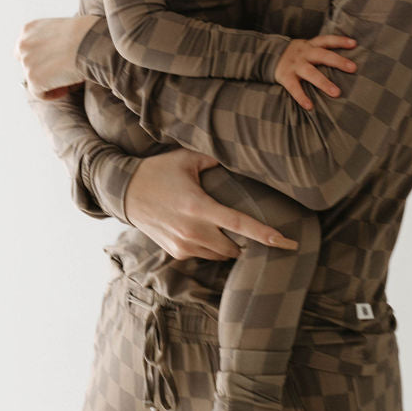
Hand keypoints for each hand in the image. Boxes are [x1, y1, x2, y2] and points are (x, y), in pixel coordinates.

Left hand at [15, 14, 99, 99]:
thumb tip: (57, 53)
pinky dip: (54, 94)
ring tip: (69, 77)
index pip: (25, 49)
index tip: (55, 62)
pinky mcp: (33, 78)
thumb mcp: (61, 27)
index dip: (39, 58)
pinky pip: (40, 94)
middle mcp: (23, 44)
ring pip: (35, 80)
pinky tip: (67, 87)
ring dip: (51, 82)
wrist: (89, 40)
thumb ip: (50, 39)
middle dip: (43, 70)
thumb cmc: (86, 33)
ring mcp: (27, 62)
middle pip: (27, 65)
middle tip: (62, 72)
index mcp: (29, 29)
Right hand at [125, 150, 299, 261]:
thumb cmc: (158, 171)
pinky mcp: (176, 252)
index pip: (241, 224)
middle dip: (246, 242)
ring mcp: (184, 245)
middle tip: (251, 230)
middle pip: (235, 247)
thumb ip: (215, 159)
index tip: (287, 241)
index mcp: (199, 207)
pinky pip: (204, 255)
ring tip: (223, 227)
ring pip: (220, 254)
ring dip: (228, 245)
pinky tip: (203, 230)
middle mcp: (193, 230)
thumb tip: (241, 155)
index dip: (266, 234)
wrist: (124, 192)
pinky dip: (210, 247)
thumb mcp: (187, 159)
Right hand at [274, 35, 356, 110]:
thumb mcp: (306, 49)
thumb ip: (321, 52)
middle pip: (322, 55)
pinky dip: (301, 97)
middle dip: (338, 61)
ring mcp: (294, 65)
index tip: (354, 44)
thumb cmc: (296, 56)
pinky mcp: (285, 76)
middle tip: (353, 68)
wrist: (267, 56)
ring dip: (324, 83)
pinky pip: (294, 88)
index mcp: (310, 45)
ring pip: (310, 72)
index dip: (340, 41)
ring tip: (336, 93)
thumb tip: (346, 62)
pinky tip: (309, 106)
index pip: (327, 40)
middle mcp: (303, 53)